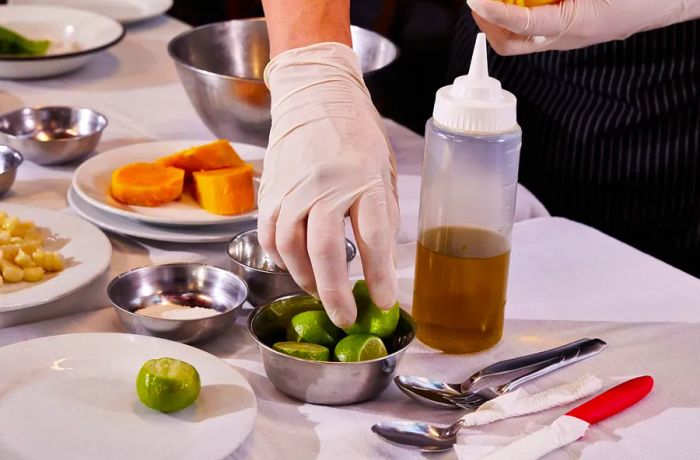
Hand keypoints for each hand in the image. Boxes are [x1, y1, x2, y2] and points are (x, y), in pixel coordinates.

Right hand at [258, 42, 398, 326]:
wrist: (315, 95)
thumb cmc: (356, 134)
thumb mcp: (383, 170)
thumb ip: (381, 214)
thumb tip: (380, 262)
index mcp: (364, 180)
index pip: (373, 237)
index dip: (379, 276)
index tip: (384, 303)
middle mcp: (326, 186)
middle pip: (326, 251)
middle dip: (335, 293)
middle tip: (344, 318)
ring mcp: (294, 188)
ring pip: (292, 248)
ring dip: (306, 278)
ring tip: (321, 292)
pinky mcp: (272, 190)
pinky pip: (270, 235)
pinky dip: (281, 259)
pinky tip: (296, 267)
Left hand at [468, 0, 699, 54]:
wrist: (669, 0)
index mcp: (572, 25)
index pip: (523, 25)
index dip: (495, 11)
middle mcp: (563, 36)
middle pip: (511, 42)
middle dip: (488, 20)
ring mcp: (564, 35)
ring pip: (517, 38)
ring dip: (499, 18)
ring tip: (491, 0)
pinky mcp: (565, 27)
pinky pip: (532, 28)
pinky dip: (516, 14)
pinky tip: (516, 0)